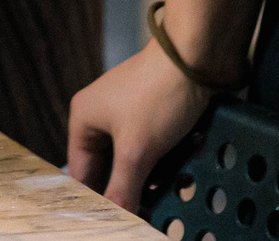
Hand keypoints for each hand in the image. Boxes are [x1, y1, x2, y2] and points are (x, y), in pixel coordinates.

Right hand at [65, 44, 211, 212]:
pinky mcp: (154, 113)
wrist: (197, 57)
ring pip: (135, 160)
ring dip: (152, 176)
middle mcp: (102, 115)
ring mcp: (129, 113)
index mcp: (84, 118)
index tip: (114, 220)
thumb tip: (114, 219)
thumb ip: (122, 189)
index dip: (96, 198)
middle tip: (145, 210)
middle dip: (130, 188)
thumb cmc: (158, 95)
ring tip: (169, 189)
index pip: (82, 172)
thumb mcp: (137, 150)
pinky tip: (182, 170)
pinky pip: (154, 148)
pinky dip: (166, 162)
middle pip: (109, 167)